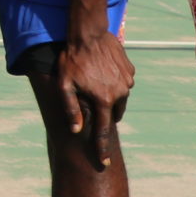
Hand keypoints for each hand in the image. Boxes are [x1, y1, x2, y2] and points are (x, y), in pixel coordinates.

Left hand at [56, 28, 134, 171]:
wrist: (89, 33)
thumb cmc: (72, 59)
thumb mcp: (65, 85)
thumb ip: (71, 109)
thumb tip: (76, 130)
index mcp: (103, 99)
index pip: (104, 130)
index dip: (103, 148)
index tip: (105, 163)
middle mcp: (120, 93)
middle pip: (113, 113)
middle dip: (104, 112)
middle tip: (91, 101)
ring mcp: (127, 81)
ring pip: (120, 98)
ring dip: (109, 96)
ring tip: (95, 82)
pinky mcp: (130, 71)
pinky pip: (123, 83)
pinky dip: (114, 82)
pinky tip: (103, 72)